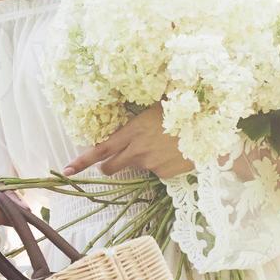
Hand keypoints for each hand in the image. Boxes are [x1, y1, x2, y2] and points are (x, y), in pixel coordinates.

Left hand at [61, 102, 194, 179]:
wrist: (212, 127)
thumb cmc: (185, 108)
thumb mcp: (158, 105)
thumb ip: (139, 116)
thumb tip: (128, 116)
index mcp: (133, 131)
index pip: (100, 149)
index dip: (82, 161)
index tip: (68, 169)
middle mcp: (138, 150)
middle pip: (111, 166)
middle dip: (108, 164)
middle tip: (114, 159)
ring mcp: (151, 164)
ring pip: (136, 166)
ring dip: (141, 158)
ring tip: (161, 143)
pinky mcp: (165, 174)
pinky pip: (156, 171)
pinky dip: (160, 163)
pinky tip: (174, 150)